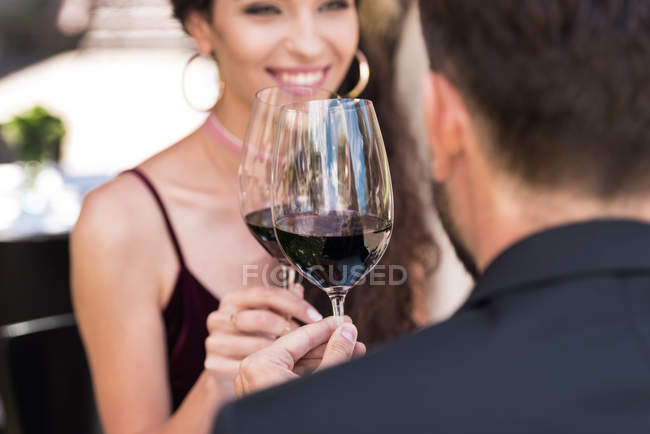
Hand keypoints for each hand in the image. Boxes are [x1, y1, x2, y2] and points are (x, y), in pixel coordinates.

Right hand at [204, 285, 322, 384]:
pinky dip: (265, 368)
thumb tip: (298, 289)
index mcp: (232, 299)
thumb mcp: (268, 315)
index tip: (314, 317)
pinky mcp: (212, 364)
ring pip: (255, 344)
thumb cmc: (253, 337)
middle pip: (261, 318)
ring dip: (279, 350)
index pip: (266, 294)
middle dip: (288, 328)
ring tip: (293, 354)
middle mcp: (218, 317)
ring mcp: (213, 341)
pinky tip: (276, 368)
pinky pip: (246, 365)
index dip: (294, 304)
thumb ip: (282, 303)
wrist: (227, 367)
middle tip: (306, 338)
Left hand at [234, 317, 365, 396]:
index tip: (344, 321)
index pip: (300, 336)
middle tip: (352, 337)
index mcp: (259, 364)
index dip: (327, 328)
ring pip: (294, 364)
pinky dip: (311, 373)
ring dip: (323, 358)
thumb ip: (336, 353)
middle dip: (328, 344)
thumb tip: (347, 332)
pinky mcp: (262, 398)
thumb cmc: (300, 422)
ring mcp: (254, 386)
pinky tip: (334, 365)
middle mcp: (251, 372)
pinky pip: (288, 377)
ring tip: (351, 351)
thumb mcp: (322, 381)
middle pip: (297, 349)